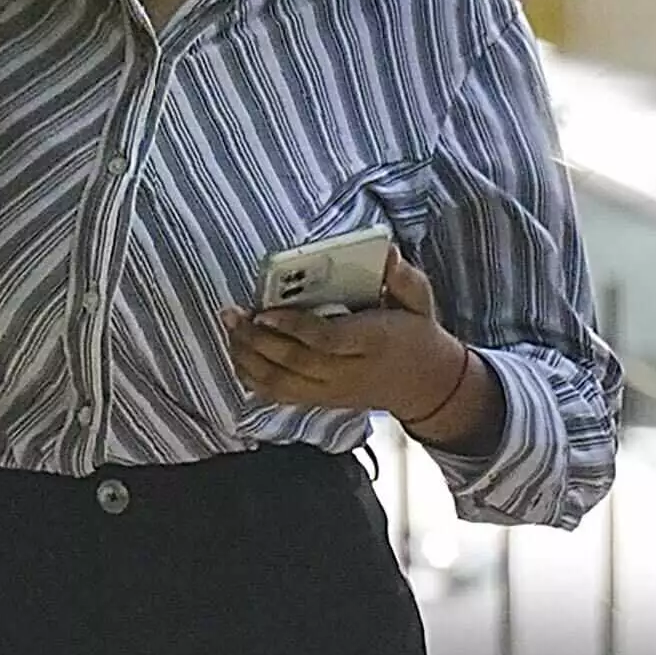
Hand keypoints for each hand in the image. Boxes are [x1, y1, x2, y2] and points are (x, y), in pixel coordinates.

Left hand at [227, 248, 493, 445]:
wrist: (424, 384)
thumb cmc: (415, 334)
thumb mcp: (420, 301)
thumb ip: (403, 278)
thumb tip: (386, 254)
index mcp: (373, 343)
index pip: (327, 340)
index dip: (292, 327)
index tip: (264, 309)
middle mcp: (349, 372)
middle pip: (295, 362)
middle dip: (258, 339)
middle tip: (234, 314)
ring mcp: (332, 391)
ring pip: (281, 383)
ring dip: (249, 357)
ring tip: (231, 327)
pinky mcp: (321, 400)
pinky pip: (280, 395)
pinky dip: (253, 378)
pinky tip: (238, 354)